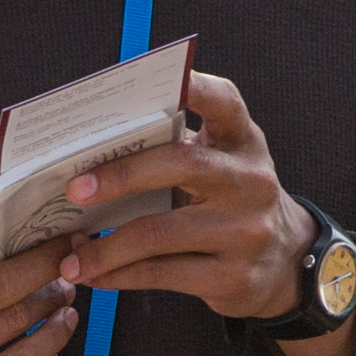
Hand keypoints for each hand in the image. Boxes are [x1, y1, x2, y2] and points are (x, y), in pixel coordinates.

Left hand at [67, 74, 314, 320]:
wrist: (285, 261)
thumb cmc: (230, 202)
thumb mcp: (221, 166)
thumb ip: (176, 149)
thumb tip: (90, 152)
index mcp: (243, 142)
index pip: (223, 102)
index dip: (194, 86)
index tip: (161, 79)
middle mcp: (250, 181)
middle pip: (181, 164)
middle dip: (121, 175)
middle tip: (74, 190)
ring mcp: (245, 231)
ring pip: (160, 234)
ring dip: (105, 247)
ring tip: (70, 258)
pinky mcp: (233, 276)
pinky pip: (162, 275)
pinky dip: (119, 276)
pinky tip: (94, 275)